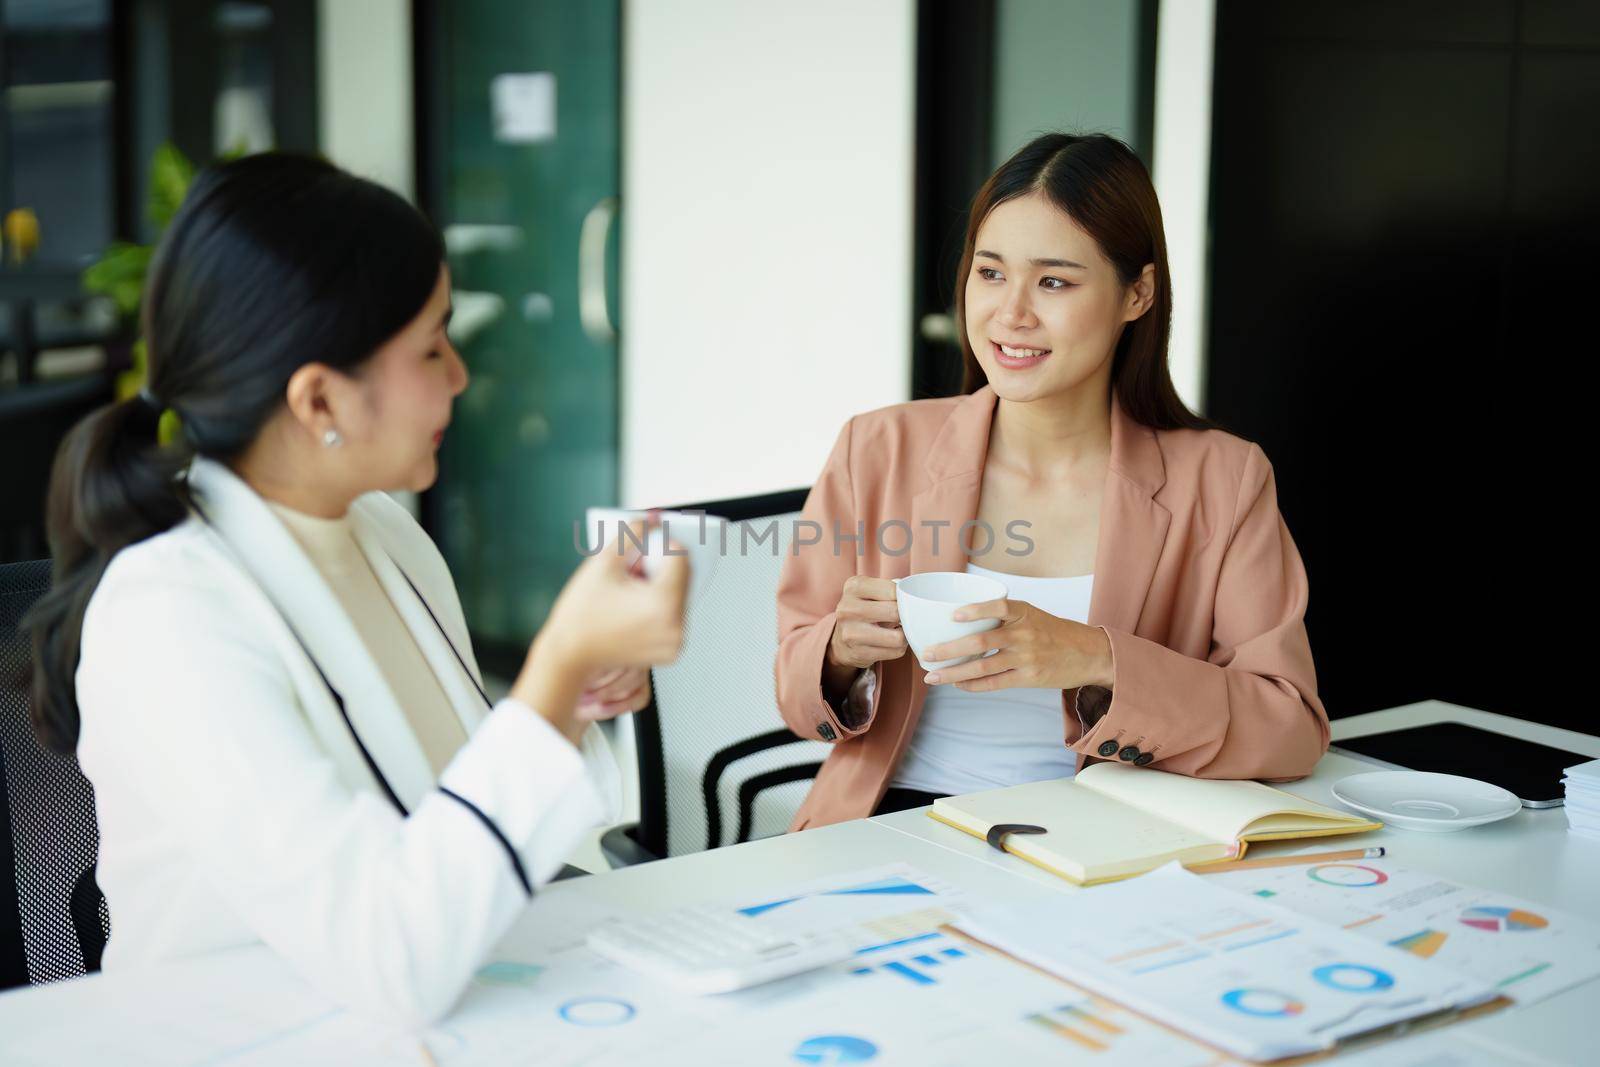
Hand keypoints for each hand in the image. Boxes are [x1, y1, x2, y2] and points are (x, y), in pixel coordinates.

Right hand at [513, 542, 687, 741]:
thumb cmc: (580, 615)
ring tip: (628, 593)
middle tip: (630, 573)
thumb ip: (632, 533)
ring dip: (660, 585)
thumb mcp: (604, 562)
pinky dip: (659, 605)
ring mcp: (676, 642)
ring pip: (680, 594)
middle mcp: (676, 627)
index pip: (681, 556)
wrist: (569, 657)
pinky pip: (674, 614)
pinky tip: (633, 608)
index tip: (640, 550)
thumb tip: (653, 519)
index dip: (659, 546)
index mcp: (663, 605)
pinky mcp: (671, 650)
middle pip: (684, 576)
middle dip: (660, 567)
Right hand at [826, 576, 906, 670]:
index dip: (904, 597)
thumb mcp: (869, 592)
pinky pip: (895, 651)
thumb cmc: (863, 611)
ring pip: (898, 637)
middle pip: (895, 612)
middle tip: (903, 618)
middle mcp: (848, 608)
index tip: (902, 602)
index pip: (892, 590)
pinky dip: (899, 648)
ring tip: (898, 631)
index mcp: (853, 587)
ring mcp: (851, 632)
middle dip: (905, 616)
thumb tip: (916, 601)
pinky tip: (890, 643)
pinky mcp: (859, 653)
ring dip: (904, 635)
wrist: (840, 641)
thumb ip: (890, 591)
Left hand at [920, 598, 1113, 692]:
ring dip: (954, 673)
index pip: (997, 606)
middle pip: (981, 641)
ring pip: (983, 666)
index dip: (975, 610)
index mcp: (1023, 612)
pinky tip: (957, 684)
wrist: (1087, 653)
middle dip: (949, 649)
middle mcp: (1024, 634)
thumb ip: (1003, 616)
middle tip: (926, 654)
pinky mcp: (1029, 677)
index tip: (952, 615)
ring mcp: (1026, 657)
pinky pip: (995, 683)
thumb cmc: (1052, 632)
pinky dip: (973, 685)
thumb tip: (960, 620)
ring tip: (933, 677)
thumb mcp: (1032, 614)